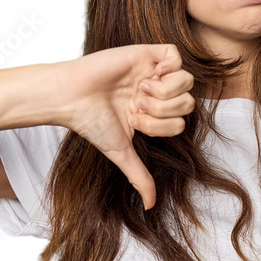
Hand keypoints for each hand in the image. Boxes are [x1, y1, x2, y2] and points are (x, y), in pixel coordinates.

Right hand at [59, 44, 193, 209]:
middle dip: (165, 110)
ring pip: (187, 80)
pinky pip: (175, 55)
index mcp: (152, 113)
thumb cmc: (92, 123)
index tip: (136, 120)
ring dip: (165, 91)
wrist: (72, 97)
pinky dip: (167, 68)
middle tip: (138, 105)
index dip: (162, 126)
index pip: (180, 122)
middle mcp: (155, 92)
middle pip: (188, 102)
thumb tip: (150, 206)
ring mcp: (152, 72)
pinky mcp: (146, 53)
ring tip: (140, 90)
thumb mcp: (121, 153)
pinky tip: (148, 75)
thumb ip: (139, 176)